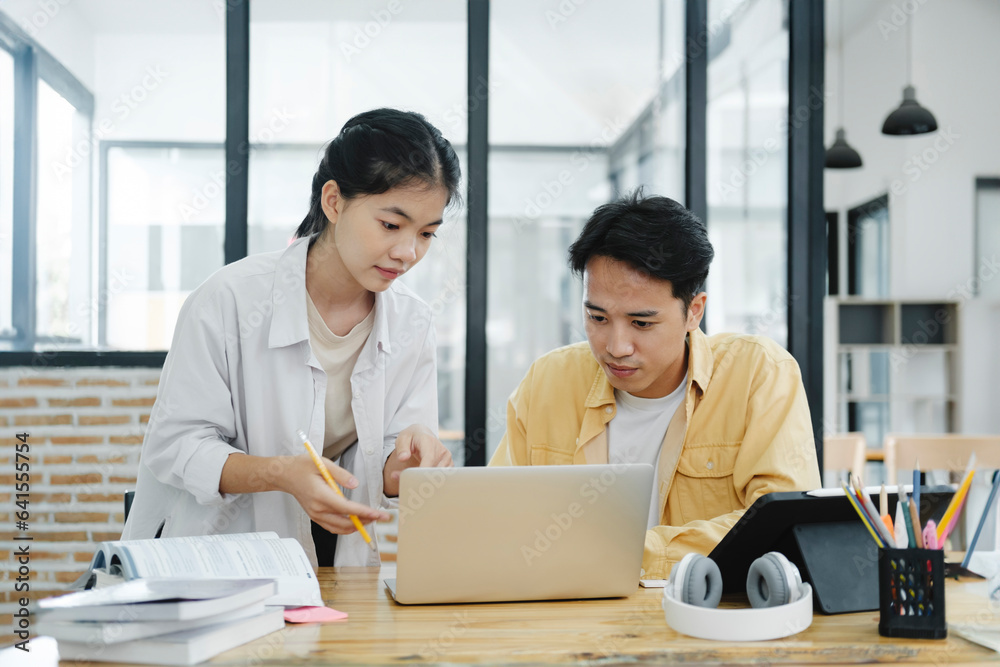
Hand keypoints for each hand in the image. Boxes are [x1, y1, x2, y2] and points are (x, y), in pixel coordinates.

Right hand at [276, 453, 390, 533]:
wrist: (284, 474)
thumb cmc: (302, 467)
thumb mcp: (323, 463)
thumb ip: (341, 474)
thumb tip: (355, 484)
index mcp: (320, 495)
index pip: (346, 508)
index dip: (363, 513)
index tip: (377, 514)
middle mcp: (317, 508)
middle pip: (345, 522)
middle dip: (364, 521)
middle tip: (379, 517)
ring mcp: (315, 514)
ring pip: (339, 528)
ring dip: (355, 526)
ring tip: (370, 519)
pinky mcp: (314, 516)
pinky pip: (332, 527)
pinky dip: (345, 527)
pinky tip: (355, 521)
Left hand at [382, 424, 453, 496]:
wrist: (423, 434)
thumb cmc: (412, 438)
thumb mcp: (402, 439)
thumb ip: (402, 448)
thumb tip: (403, 458)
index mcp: (430, 442)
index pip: (429, 459)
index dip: (423, 471)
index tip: (414, 480)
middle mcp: (442, 451)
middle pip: (435, 471)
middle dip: (421, 479)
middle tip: (408, 483)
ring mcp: (447, 459)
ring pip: (439, 477)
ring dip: (426, 482)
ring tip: (414, 480)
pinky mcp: (449, 465)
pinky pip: (442, 478)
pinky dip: (433, 482)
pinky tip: (423, 481)